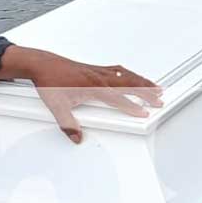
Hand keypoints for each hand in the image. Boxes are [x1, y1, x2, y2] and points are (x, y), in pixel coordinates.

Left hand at [0, 45, 162, 143]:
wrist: (42, 64)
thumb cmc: (50, 82)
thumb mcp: (57, 107)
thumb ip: (68, 125)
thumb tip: (77, 138)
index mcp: (93, 86)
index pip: (118, 98)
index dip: (132, 106)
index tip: (144, 112)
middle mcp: (99, 77)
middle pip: (128, 84)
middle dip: (146, 92)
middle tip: (159, 99)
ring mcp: (99, 71)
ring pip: (126, 75)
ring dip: (142, 81)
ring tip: (155, 87)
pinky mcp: (96, 68)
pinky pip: (119, 71)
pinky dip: (130, 74)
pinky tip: (133, 77)